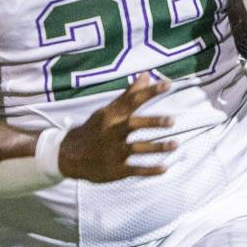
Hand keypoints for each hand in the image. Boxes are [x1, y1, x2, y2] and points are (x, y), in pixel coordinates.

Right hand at [58, 73, 177, 182]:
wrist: (70, 157)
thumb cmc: (94, 130)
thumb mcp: (108, 111)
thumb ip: (129, 95)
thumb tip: (147, 75)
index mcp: (111, 116)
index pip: (132, 100)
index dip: (150, 92)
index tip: (168, 84)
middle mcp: (112, 132)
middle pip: (133, 124)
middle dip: (152, 122)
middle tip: (172, 120)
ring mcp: (113, 152)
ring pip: (136, 148)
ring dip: (156, 147)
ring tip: (175, 144)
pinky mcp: (116, 169)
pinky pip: (135, 170)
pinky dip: (150, 170)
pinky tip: (165, 168)